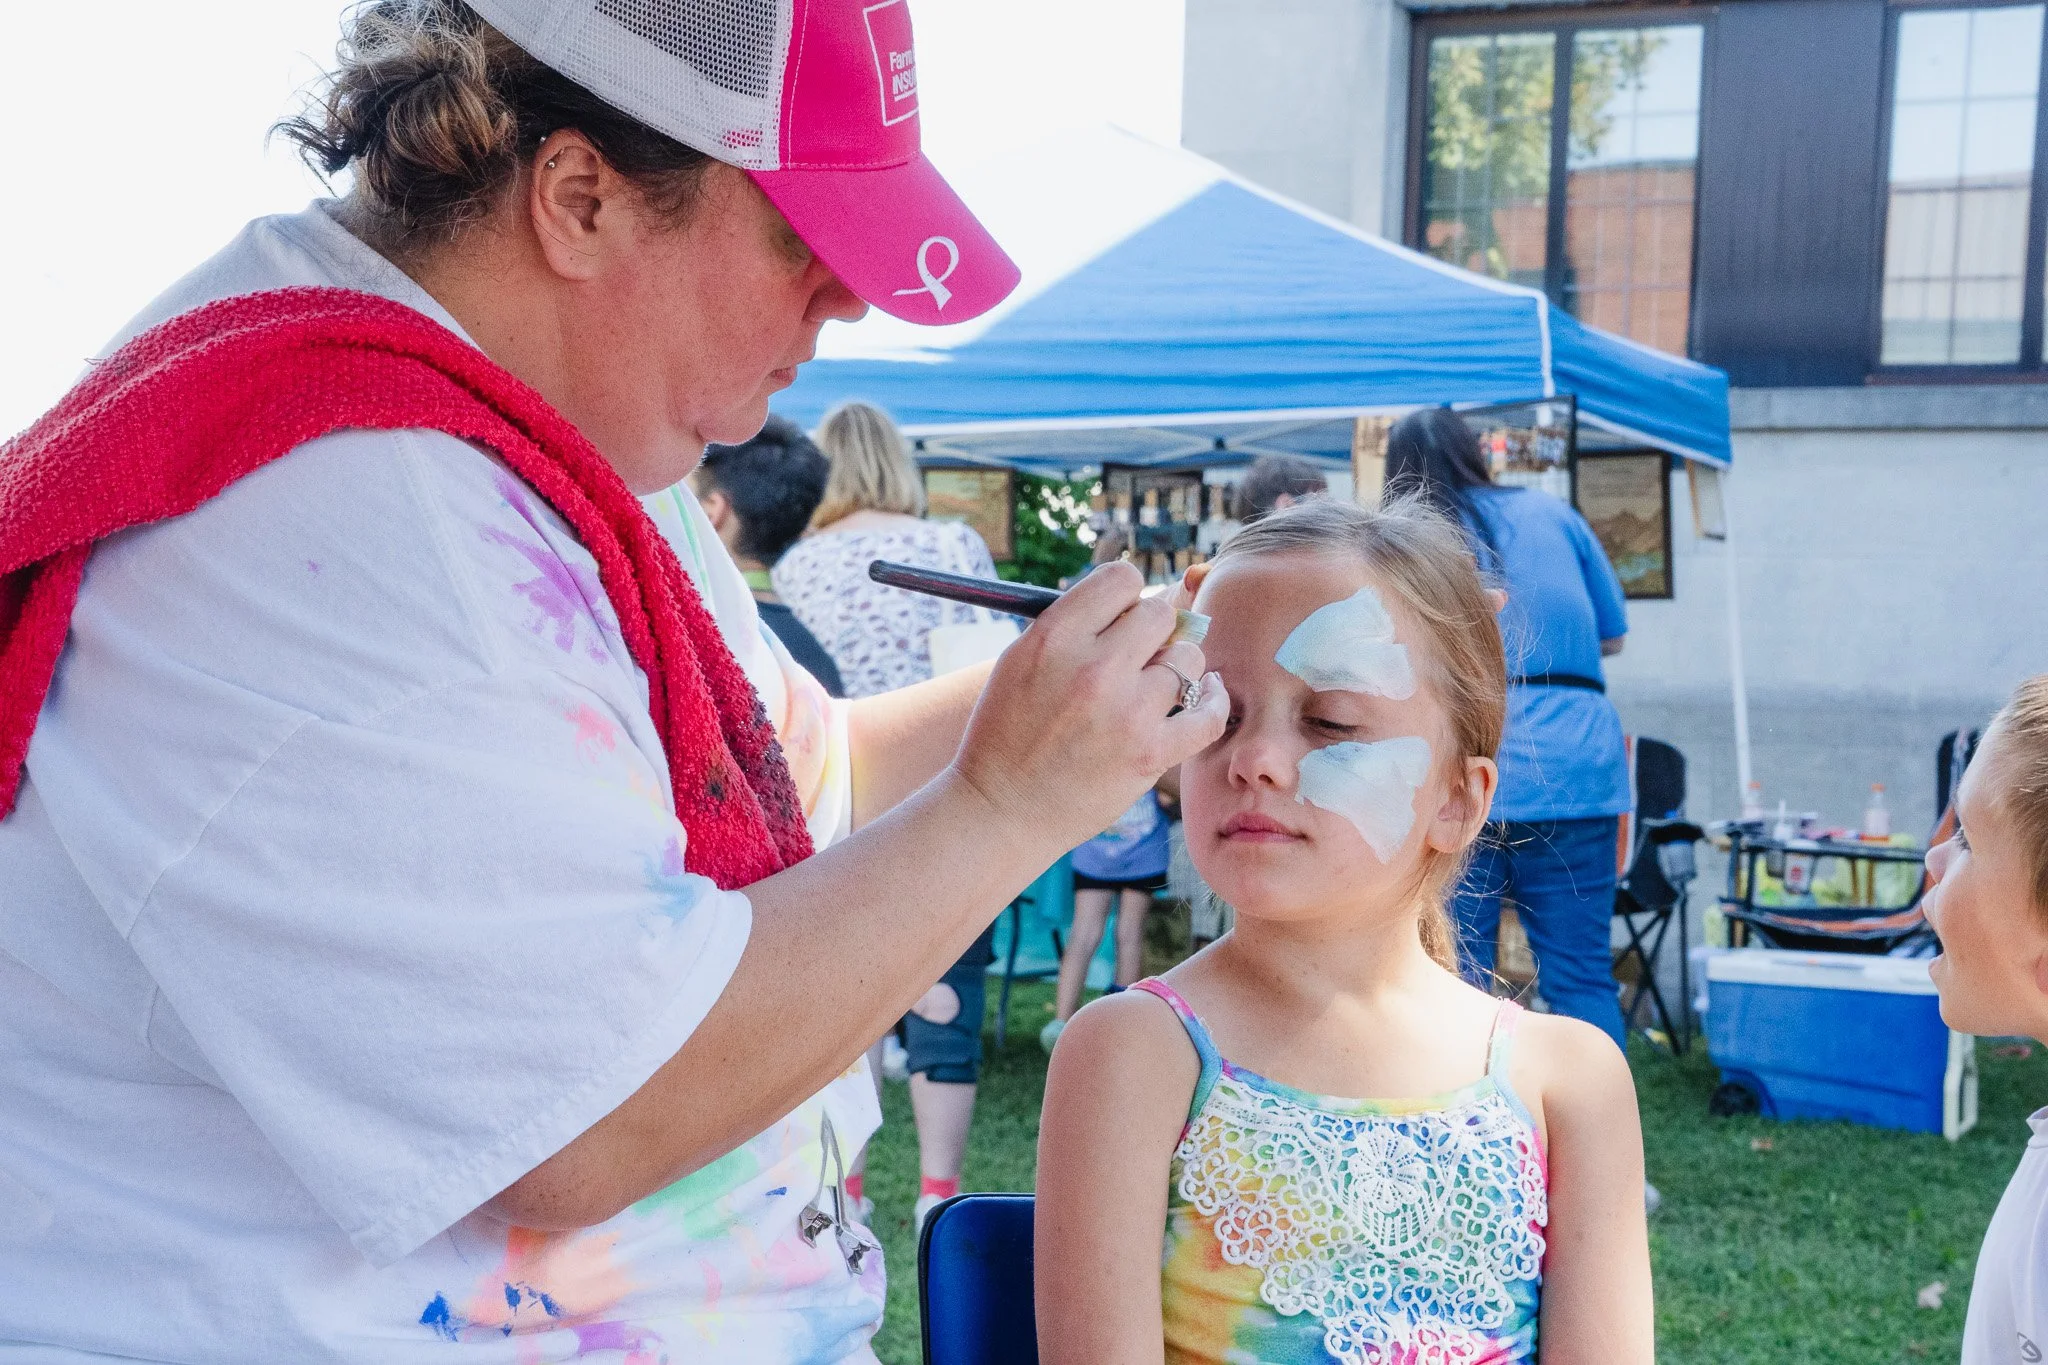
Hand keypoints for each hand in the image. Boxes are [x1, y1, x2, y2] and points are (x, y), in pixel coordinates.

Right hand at [952, 561, 1225, 850]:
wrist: (1000, 808)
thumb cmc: (1009, 732)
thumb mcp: (1021, 660)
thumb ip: (1076, 626)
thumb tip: (1145, 600)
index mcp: (1054, 637)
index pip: (1122, 579)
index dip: (1126, 596)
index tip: (1120, 618)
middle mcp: (1093, 667)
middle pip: (1160, 614)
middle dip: (1151, 632)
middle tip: (1136, 657)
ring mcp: (1127, 710)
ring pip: (1188, 659)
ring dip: (1175, 670)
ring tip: (1151, 689)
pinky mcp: (1151, 753)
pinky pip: (1209, 713)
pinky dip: (1213, 701)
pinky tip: (1206, 695)